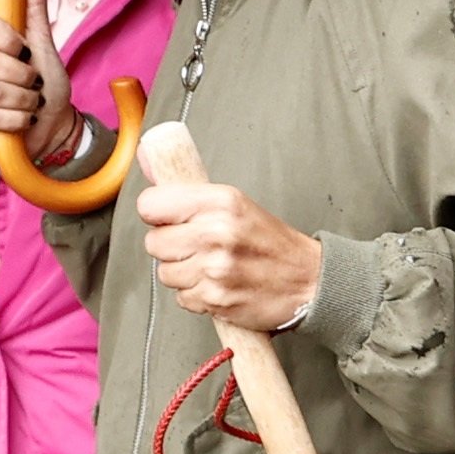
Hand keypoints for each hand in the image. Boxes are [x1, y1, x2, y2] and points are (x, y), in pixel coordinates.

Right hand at [0, 7, 76, 153]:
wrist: (51, 123)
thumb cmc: (45, 82)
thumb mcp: (43, 42)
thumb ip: (34, 5)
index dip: (5, 38)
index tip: (26, 51)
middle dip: (21, 76)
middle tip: (33, 82)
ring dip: (22, 101)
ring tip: (30, 103)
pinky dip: (14, 120)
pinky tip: (20, 119)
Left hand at [135, 173, 323, 330]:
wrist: (308, 281)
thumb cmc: (270, 242)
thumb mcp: (234, 202)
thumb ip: (186, 187)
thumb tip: (146, 154)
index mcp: (221, 201)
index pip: (150, 204)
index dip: (158, 213)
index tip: (171, 219)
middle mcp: (217, 233)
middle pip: (154, 242)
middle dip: (171, 247)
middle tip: (198, 246)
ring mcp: (215, 269)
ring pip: (165, 273)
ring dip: (183, 273)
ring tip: (211, 266)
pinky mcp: (215, 299)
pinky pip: (182, 298)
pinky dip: (196, 295)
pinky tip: (218, 285)